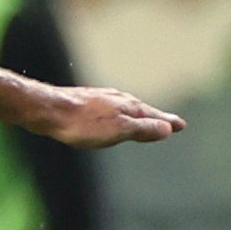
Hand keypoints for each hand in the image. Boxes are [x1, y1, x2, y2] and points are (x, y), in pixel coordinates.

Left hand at [27, 84, 184, 148]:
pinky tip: (109, 115)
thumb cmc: (83, 123)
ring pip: (124, 108)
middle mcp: (118, 99)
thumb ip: (143, 129)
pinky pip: (108, 110)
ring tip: (144, 119)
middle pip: (142, 111)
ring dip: (137, 115)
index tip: (181, 125)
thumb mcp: (119, 130)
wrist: (48, 110)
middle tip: (169, 123)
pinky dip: (117, 114)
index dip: (168, 123)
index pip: (155, 117)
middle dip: (155, 118)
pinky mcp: (84, 103)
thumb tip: (168, 129)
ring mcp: (101, 99)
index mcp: (129, 107)